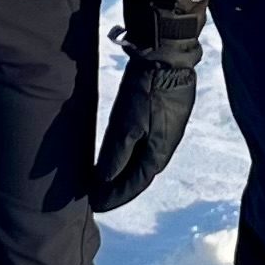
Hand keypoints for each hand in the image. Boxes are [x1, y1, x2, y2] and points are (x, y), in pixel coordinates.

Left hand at [89, 1, 206, 213]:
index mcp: (156, 153)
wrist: (168, 60)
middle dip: (119, 189)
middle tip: (99, 198)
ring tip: (108, 182)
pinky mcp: (164, 119)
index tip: (96, 205)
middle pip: (138, 176)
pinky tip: (123, 155)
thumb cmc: (147, 92)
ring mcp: (166, 133)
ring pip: (143, 162)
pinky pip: (146, 148)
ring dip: (125, 174)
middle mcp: (163, 148)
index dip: (114, 196)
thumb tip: (105, 181)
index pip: (134, 184)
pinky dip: (132, 157)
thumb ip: (117, 154)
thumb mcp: (128, 124)